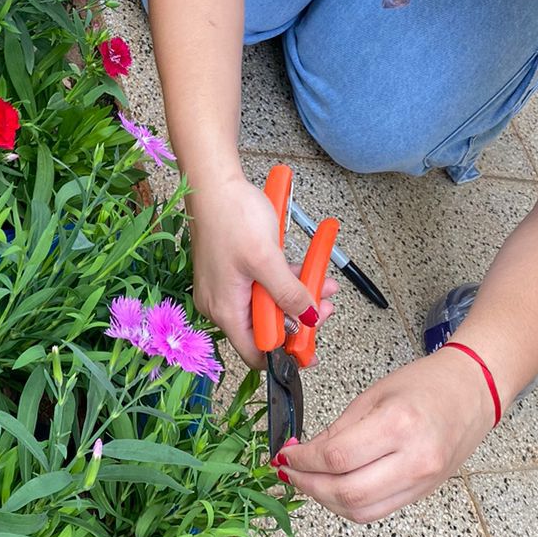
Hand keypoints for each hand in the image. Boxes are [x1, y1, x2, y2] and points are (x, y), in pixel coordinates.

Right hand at [187, 173, 338, 368]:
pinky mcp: (231, 270)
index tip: (312, 348)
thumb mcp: (268, 259)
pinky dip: (284, 281)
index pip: (256, 352)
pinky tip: (306, 270)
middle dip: (298, 319)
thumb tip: (308, 320)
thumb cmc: (233, 217)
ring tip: (325, 285)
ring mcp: (225, 286)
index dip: (286, 355)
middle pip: (264, 329)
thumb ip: (289, 294)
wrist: (212, 182)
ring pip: (266, 305)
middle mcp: (220, 304)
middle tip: (325, 307)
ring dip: (296, 297)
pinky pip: (260, 286)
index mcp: (225, 309)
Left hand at [276, 351, 494, 521]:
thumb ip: (338, 429)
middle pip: (347, 492)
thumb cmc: (425, 385)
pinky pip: (378, 511)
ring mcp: (422, 481)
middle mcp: (413, 459)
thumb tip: (304, 454)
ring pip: (361, 510)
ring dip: (326, 501)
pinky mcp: (423, 493)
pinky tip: (334, 488)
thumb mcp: (374, 395)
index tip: (285, 455)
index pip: (337, 457)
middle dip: (309, 486)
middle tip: (290, 472)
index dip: (303, 461)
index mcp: (398, 425)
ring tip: (308, 481)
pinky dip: (349, 505)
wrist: (473, 392)